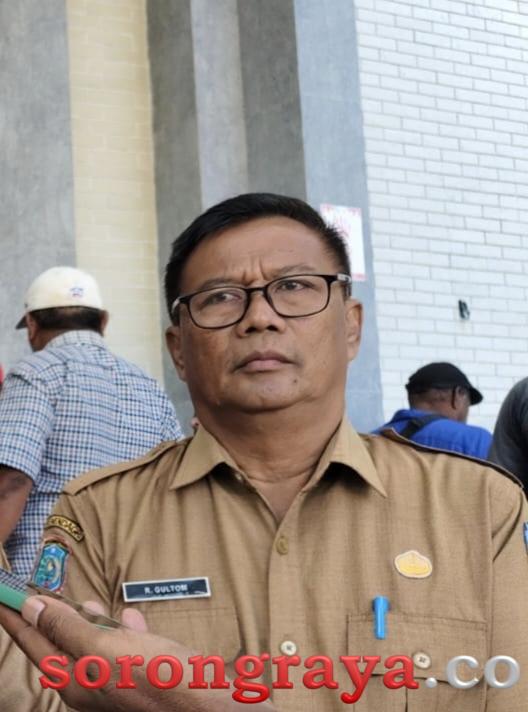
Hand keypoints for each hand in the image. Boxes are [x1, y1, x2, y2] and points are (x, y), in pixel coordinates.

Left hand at [0, 596, 276, 711]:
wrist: (207, 704)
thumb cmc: (157, 677)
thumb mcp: (105, 649)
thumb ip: (68, 628)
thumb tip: (33, 607)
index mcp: (73, 679)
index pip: (33, 640)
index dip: (16, 614)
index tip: (1, 594)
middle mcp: (89, 683)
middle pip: (61, 641)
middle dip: (52, 614)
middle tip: (39, 590)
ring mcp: (115, 681)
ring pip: (93, 642)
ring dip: (91, 618)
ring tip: (91, 602)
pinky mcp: (140, 676)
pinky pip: (123, 648)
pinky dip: (124, 629)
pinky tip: (134, 617)